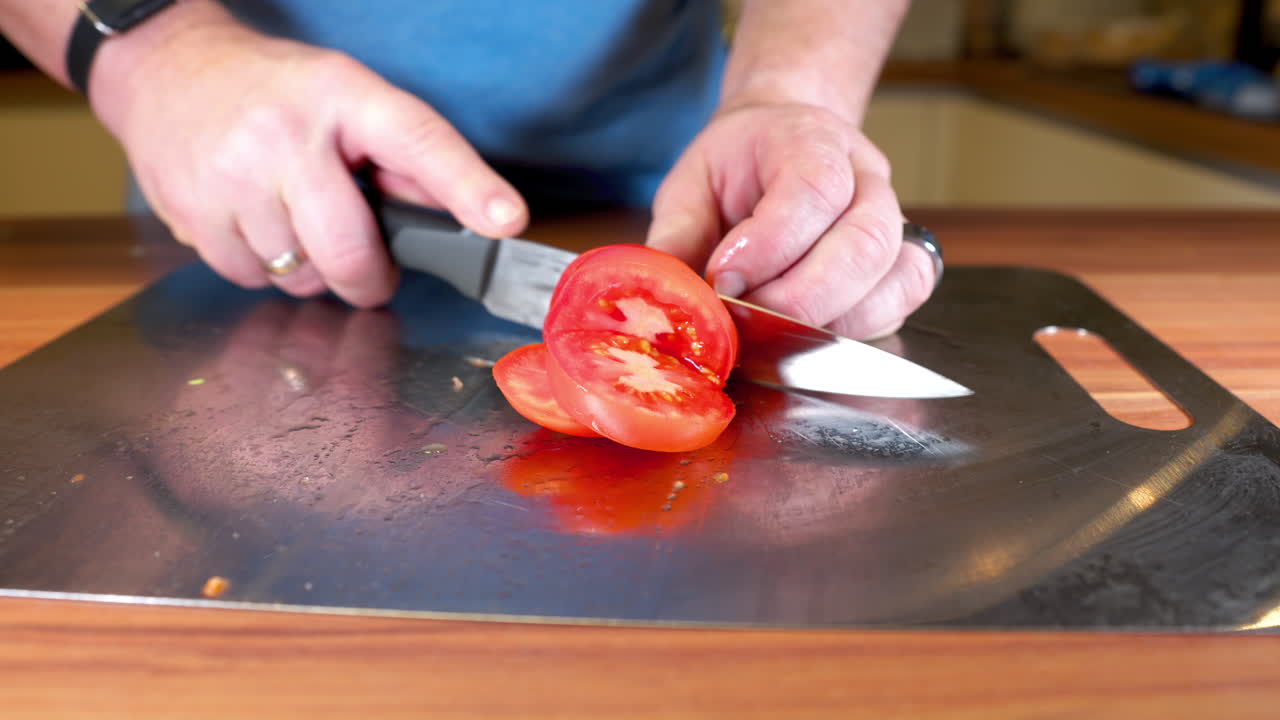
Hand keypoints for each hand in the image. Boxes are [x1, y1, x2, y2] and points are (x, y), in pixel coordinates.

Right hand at [91, 5, 526, 306]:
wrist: (165, 68)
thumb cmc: (274, 90)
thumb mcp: (347, 98)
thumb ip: (405, 158)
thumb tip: (468, 215)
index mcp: (341, 97)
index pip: (418, 142)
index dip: (467, 186)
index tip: (505, 221)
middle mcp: (283, 137)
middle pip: (348, 253)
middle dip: (367, 279)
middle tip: (370, 270)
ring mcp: (229, 177)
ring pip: (298, 276)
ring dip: (308, 268)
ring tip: (295, 220)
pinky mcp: (190, 212)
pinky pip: (250, 279)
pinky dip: (263, 267)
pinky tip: (257, 224)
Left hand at [646, 102, 935, 338]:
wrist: (780, 144)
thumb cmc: (735, 167)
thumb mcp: (691, 185)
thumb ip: (679, 235)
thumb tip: (668, 293)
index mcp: (810, 139)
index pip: (814, 189)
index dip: (770, 245)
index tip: (724, 279)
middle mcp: (865, 175)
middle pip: (866, 241)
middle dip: (802, 297)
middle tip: (748, 319)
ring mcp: (893, 217)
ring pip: (897, 274)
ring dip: (834, 319)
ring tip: (775, 332)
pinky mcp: (901, 260)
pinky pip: (904, 298)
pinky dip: (862, 327)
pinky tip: (812, 334)